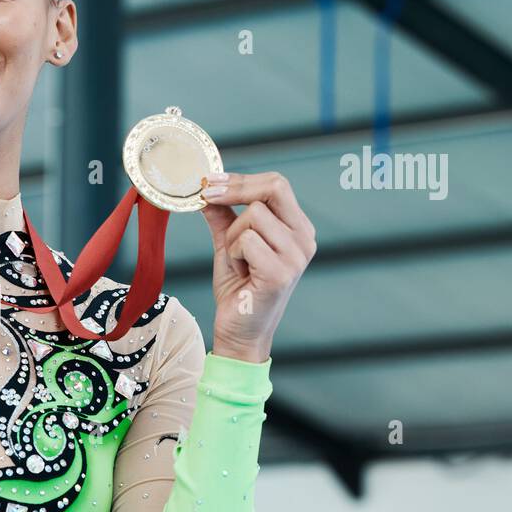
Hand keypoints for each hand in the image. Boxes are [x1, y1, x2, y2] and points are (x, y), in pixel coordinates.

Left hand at [199, 171, 316, 362]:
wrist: (239, 331)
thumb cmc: (238, 289)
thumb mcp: (229, 245)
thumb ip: (223, 216)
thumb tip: (206, 189)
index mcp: (297, 228)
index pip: (277, 184)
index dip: (241, 179)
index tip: (209, 182)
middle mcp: (304, 238)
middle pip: (274, 187)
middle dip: (235, 189)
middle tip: (206, 195)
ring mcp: (297, 256)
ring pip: (254, 215)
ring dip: (232, 235)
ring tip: (236, 259)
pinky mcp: (282, 272)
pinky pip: (247, 240)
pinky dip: (234, 253)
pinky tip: (241, 272)